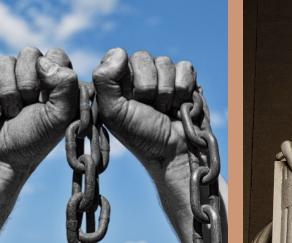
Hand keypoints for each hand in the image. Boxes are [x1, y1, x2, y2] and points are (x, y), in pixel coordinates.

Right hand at [0, 47, 78, 173]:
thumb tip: (44, 61)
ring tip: (12, 113)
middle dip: (27, 83)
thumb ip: (66, 85)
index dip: (50, 73)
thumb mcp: (61, 116)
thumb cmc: (38, 138)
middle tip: (29, 105)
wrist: (4, 158)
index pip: (56, 55)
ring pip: (4, 62)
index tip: (47, 97)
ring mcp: (7, 77)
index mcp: (56, 79)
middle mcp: (33, 74)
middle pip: (29, 53)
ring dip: (8, 93)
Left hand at [91, 48, 198, 162]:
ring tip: (164, 109)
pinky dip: (184, 89)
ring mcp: (164, 75)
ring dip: (167, 92)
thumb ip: (105, 80)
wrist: (174, 151)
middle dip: (148, 87)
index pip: (120, 56)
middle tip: (148, 107)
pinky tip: (180, 104)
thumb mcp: (113, 112)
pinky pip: (186, 68)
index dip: (128, 78)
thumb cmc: (142, 135)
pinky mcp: (187, 79)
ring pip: (166, 62)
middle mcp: (140, 73)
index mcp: (118, 80)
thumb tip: (120, 51)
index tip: (130, 100)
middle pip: (143, 57)